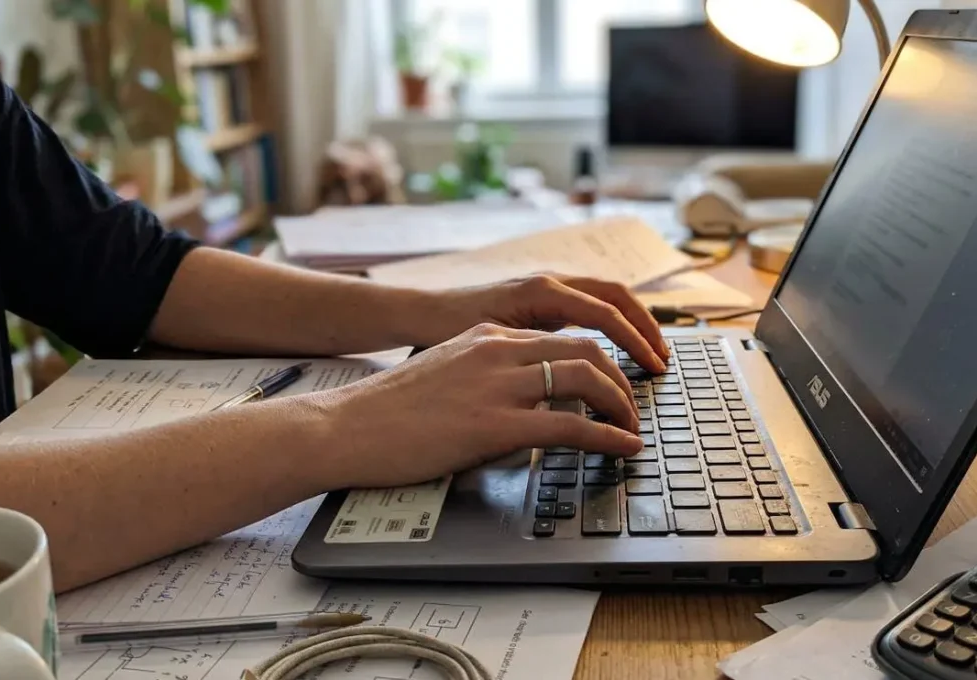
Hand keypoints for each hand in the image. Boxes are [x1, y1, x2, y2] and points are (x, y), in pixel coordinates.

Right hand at [317, 323, 644, 488]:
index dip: (601, 359)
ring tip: (631, 428)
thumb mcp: (445, 376)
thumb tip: (518, 404)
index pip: (562, 337)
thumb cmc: (385, 413)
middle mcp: (497, 350)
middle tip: (633, 405)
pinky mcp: (493, 424)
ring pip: (587, 379)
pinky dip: (607, 437)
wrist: (343, 427)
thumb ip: (485, 378)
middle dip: (622, 377)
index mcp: (486, 337)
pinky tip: (623, 448)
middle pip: (586, 350)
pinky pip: (570, 426)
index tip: (617, 381)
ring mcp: (497, 385)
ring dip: (621, 406)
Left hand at [409, 274, 669, 373]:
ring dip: (631, 322)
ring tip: (650, 353)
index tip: (653, 368)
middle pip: (615, 296)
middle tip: (663, 360)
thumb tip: (577, 377)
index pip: (605, 313)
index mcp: (540, 292)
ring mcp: (544, 287)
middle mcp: (547, 282)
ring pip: (603, 297)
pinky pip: (586, 304)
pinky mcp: (539, 299)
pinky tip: (616, 348)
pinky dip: (610, 322)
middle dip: (645, 327)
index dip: (634, 342)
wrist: (415, 315)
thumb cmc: (445, 332)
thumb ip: (537, 355)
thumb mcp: (492, 347)